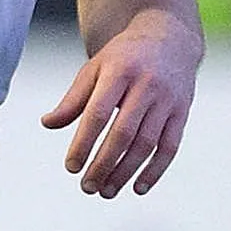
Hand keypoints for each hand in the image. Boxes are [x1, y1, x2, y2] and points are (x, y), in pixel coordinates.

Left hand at [41, 9, 200, 197]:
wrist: (169, 39)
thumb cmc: (122, 59)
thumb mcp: (93, 70)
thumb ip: (73, 99)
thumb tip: (47, 124)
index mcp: (118, 73)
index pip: (98, 113)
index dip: (84, 142)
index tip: (70, 167)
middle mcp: (146, 86)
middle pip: (124, 133)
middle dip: (104, 164)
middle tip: (87, 187)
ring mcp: (168, 100)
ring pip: (147, 143)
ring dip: (126, 172)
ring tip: (106, 191)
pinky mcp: (182, 112)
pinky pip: (170, 147)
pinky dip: (155, 170)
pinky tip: (138, 187)